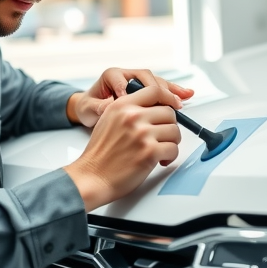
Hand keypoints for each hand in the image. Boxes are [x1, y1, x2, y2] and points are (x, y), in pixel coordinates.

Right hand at [64, 69, 193, 210]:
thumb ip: (129, 110)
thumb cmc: (100, 153)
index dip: (169, 98)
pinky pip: (173, 149)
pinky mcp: (149, 152)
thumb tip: (155, 108)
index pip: (154, 90)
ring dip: (171, 143)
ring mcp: (142, 134)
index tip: (174, 105)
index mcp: (122, 105)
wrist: (92, 177)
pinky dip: (170, 157)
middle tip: (163, 137)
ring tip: (160, 150)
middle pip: (169, 112)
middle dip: (169, 126)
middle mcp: (132, 116)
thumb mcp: (108, 120)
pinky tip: (160, 160)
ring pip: (174, 131)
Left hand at [67, 68, 193, 127]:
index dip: (127, 90)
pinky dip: (174, 92)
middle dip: (157, 89)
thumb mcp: (89, 109)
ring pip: (157, 81)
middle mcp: (127, 75)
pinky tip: (187, 95)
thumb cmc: (89, 108)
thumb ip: (99, 108)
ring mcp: (138, 81)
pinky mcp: (147, 89)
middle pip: (145, 77)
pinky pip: (162, 88)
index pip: (122, 78)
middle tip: (166, 102)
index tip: (129, 101)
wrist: (91, 109)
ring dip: (171, 90)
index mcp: (111, 76)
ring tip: (182, 98)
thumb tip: (111, 108)